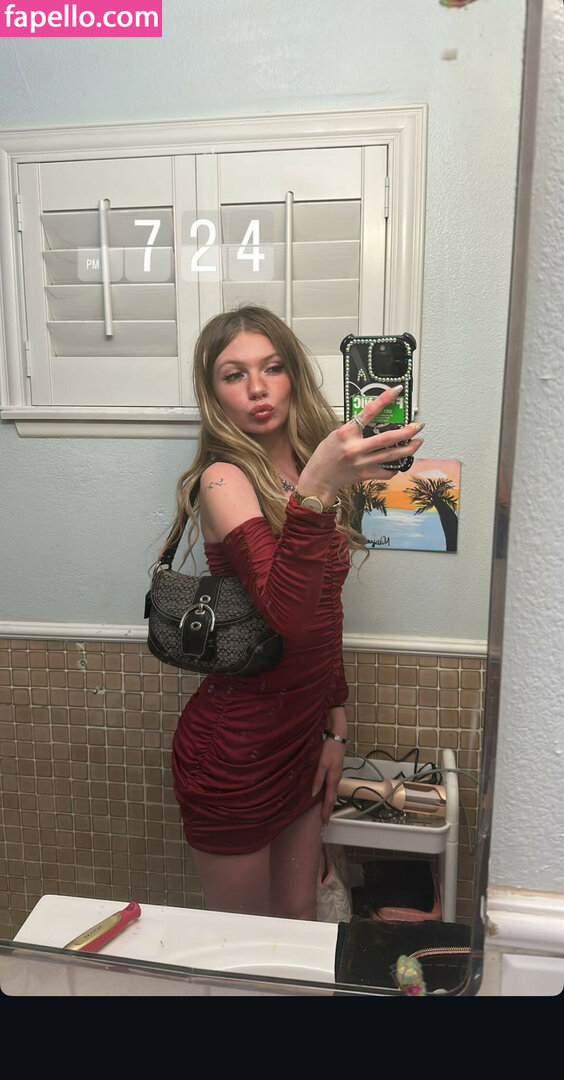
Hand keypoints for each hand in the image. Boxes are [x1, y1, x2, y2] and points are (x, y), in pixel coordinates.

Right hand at [297, 385, 424, 501]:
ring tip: (417, 442)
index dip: (384, 400)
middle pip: (387, 438)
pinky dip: (396, 467)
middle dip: (407, 431)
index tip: (397, 391)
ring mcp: (362, 463)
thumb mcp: (337, 434)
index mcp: (346, 433)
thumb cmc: (327, 454)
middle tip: (418, 426)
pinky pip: (387, 471)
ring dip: (408, 448)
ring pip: (392, 455)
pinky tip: (400, 462)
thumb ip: (356, 428)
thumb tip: (376, 420)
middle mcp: (355, 448)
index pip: (369, 412)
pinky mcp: (366, 474)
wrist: (320, 476)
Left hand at [311, 736, 345, 823]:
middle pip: (333, 798)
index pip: (330, 799)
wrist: (338, 737)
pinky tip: (326, 794)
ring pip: (333, 792)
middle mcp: (336, 779)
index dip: (326, 810)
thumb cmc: (329, 750)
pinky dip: (330, 794)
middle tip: (325, 820)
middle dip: (329, 809)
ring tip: (326, 811)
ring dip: (329, 802)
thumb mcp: (321, 764)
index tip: (324, 821)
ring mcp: (337, 775)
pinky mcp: (335, 771)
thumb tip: (314, 794)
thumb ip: (318, 779)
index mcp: (333, 779)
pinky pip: (333, 786)